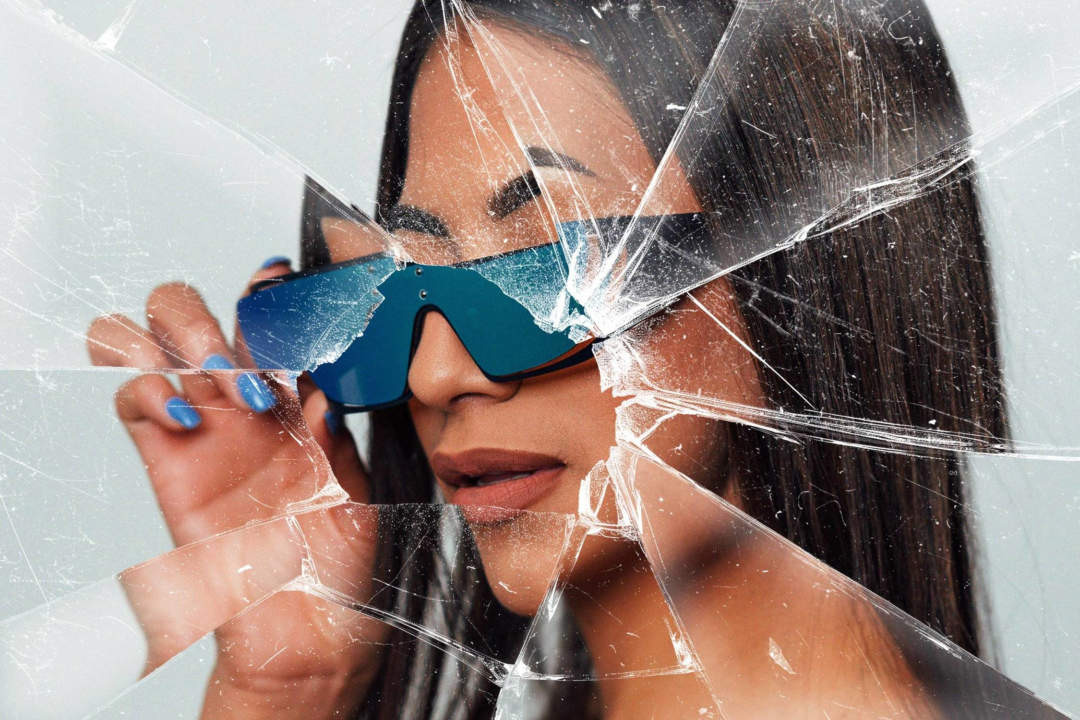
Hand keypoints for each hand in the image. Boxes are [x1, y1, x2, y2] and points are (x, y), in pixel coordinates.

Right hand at [86, 260, 387, 718]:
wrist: (313, 630)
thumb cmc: (339, 558)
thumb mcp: (358, 483)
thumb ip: (339, 430)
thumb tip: (324, 385)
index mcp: (292, 398)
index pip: (262, 320)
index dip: (266, 291)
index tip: (288, 284)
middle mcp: (239, 404)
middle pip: (189, 313)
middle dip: (212, 311)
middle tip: (254, 354)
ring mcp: (200, 429)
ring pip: (141, 340)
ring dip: (176, 337)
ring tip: (225, 376)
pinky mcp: (167, 465)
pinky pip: (131, 400)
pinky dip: (149, 386)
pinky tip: (193, 412)